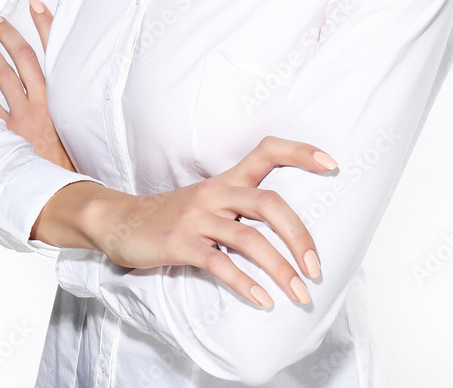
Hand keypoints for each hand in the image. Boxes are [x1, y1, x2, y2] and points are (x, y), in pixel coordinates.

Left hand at [0, 0, 75, 171]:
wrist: (63, 189)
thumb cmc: (73, 159)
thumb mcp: (82, 124)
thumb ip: (75, 102)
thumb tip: (75, 80)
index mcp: (64, 95)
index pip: (54, 51)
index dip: (45, 25)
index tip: (36, 4)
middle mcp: (43, 101)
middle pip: (25, 57)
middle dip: (10, 34)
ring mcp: (24, 115)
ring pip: (4, 76)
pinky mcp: (8, 132)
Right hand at [62, 136, 336, 307]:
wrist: (120, 221)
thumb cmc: (172, 215)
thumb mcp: (208, 200)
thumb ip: (241, 206)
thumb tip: (287, 228)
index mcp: (227, 178)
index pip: (268, 151)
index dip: (300, 153)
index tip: (332, 163)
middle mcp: (217, 193)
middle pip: (270, 203)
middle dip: (300, 236)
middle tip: (317, 267)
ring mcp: (199, 217)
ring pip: (250, 239)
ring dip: (281, 270)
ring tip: (300, 294)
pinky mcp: (182, 243)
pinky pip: (221, 265)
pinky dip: (246, 285)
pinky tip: (263, 301)